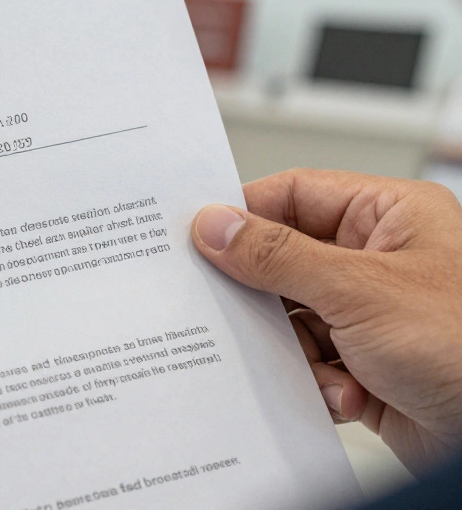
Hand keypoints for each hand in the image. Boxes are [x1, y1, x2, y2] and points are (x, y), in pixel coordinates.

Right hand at [191, 169, 461, 474]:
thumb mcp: (359, 291)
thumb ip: (277, 255)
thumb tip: (215, 226)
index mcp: (391, 216)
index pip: (294, 195)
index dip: (243, 214)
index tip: (197, 236)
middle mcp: (381, 260)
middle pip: (285, 261)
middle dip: (267, 297)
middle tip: (237, 310)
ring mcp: (374, 314)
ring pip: (292, 318)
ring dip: (299, 351)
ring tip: (327, 366)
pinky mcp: (368, 364)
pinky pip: (310, 361)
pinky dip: (318, 382)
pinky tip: (350, 394)